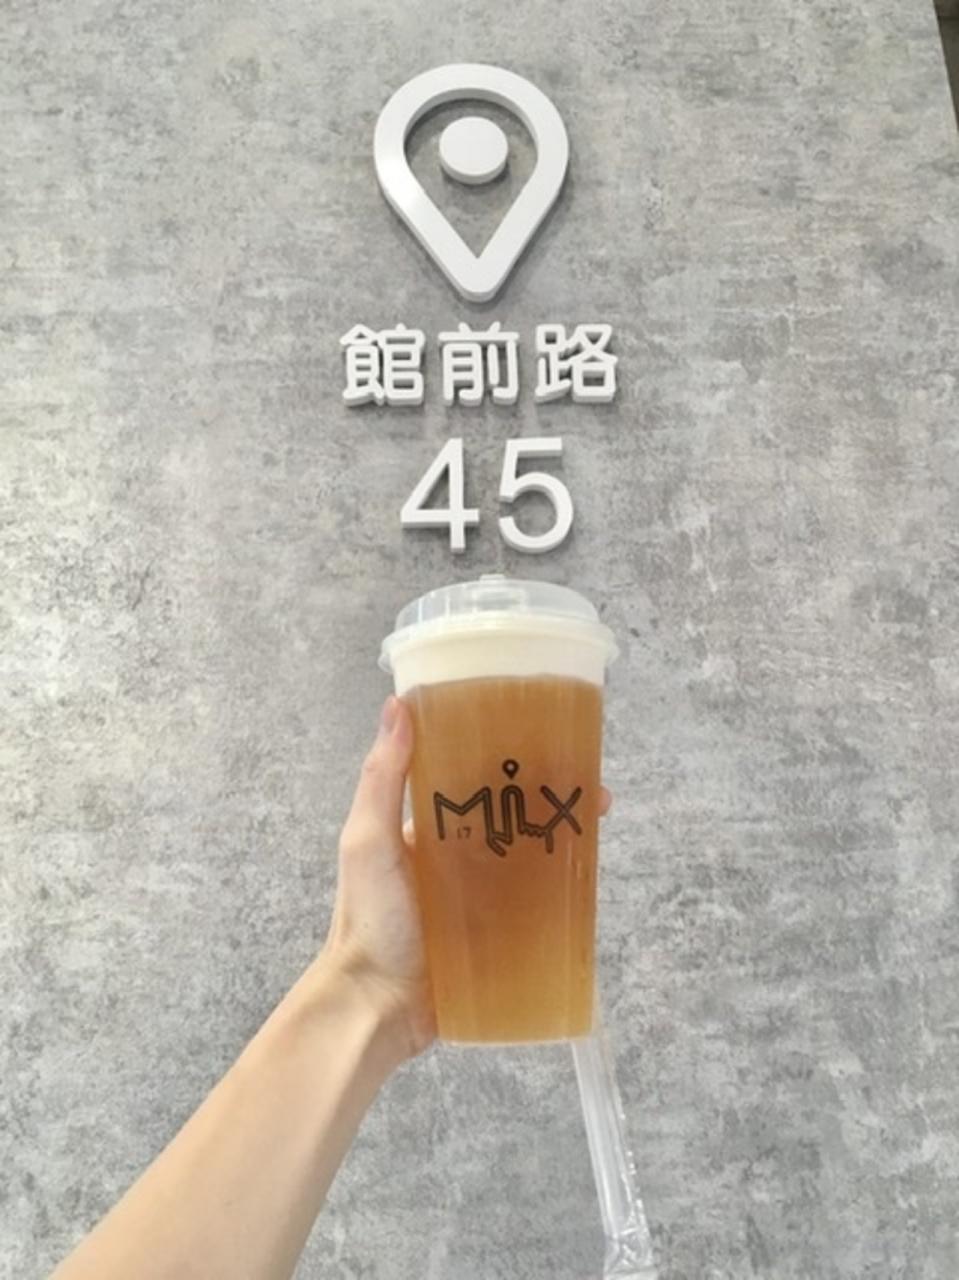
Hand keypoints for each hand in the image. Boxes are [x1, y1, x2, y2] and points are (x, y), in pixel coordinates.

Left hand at [322, 695, 611, 1062]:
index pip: (474, 779)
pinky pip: (539, 904)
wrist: (377, 1006)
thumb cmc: (368, 919)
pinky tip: (589, 874)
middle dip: (552, 794)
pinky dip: (564, 887)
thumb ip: (382, 778)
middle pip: (514, 813)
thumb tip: (397, 705)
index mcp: (427, 827)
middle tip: (588, 782)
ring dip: (565, 835)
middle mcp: (457, 855)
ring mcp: (482, 895)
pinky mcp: (502, 933)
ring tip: (599, 816)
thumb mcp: (368, 839)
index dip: (508, 756)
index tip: (543, 734)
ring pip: (533, 854)